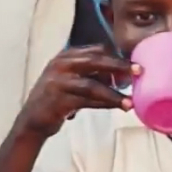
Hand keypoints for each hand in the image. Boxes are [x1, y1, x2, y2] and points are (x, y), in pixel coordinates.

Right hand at [15, 45, 133, 139]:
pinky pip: (87, 101)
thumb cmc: (56, 100)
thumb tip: (121, 75)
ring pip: (92, 85)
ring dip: (114, 93)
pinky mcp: (58, 101)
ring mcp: (57, 83)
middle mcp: (60, 65)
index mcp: (64, 57)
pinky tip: (118, 107)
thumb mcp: (70, 80)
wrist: (31, 120)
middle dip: (119, 66)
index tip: (133, 65)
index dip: (115, 57)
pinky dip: (104, 104)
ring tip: (130, 101)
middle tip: (139, 71)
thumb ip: (91, 74)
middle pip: (95, 61)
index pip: (95, 50)